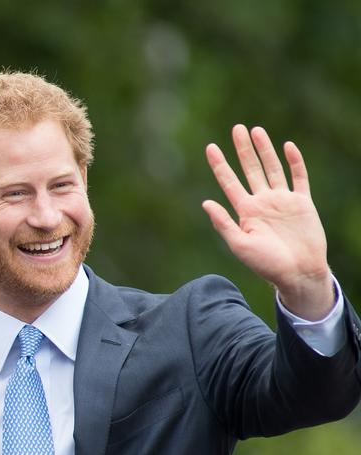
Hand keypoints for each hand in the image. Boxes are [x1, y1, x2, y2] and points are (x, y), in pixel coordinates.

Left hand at [203, 125, 333, 319]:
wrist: (297, 272)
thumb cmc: (266, 264)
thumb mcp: (239, 245)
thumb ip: (223, 223)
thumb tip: (205, 203)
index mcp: (245, 211)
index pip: (229, 182)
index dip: (220, 164)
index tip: (210, 147)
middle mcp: (262, 202)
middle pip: (250, 169)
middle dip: (243, 149)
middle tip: (236, 128)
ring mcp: (282, 201)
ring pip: (272, 168)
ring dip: (265, 150)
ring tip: (256, 130)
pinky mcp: (302, 202)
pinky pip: (299, 177)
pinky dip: (294, 162)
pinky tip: (288, 146)